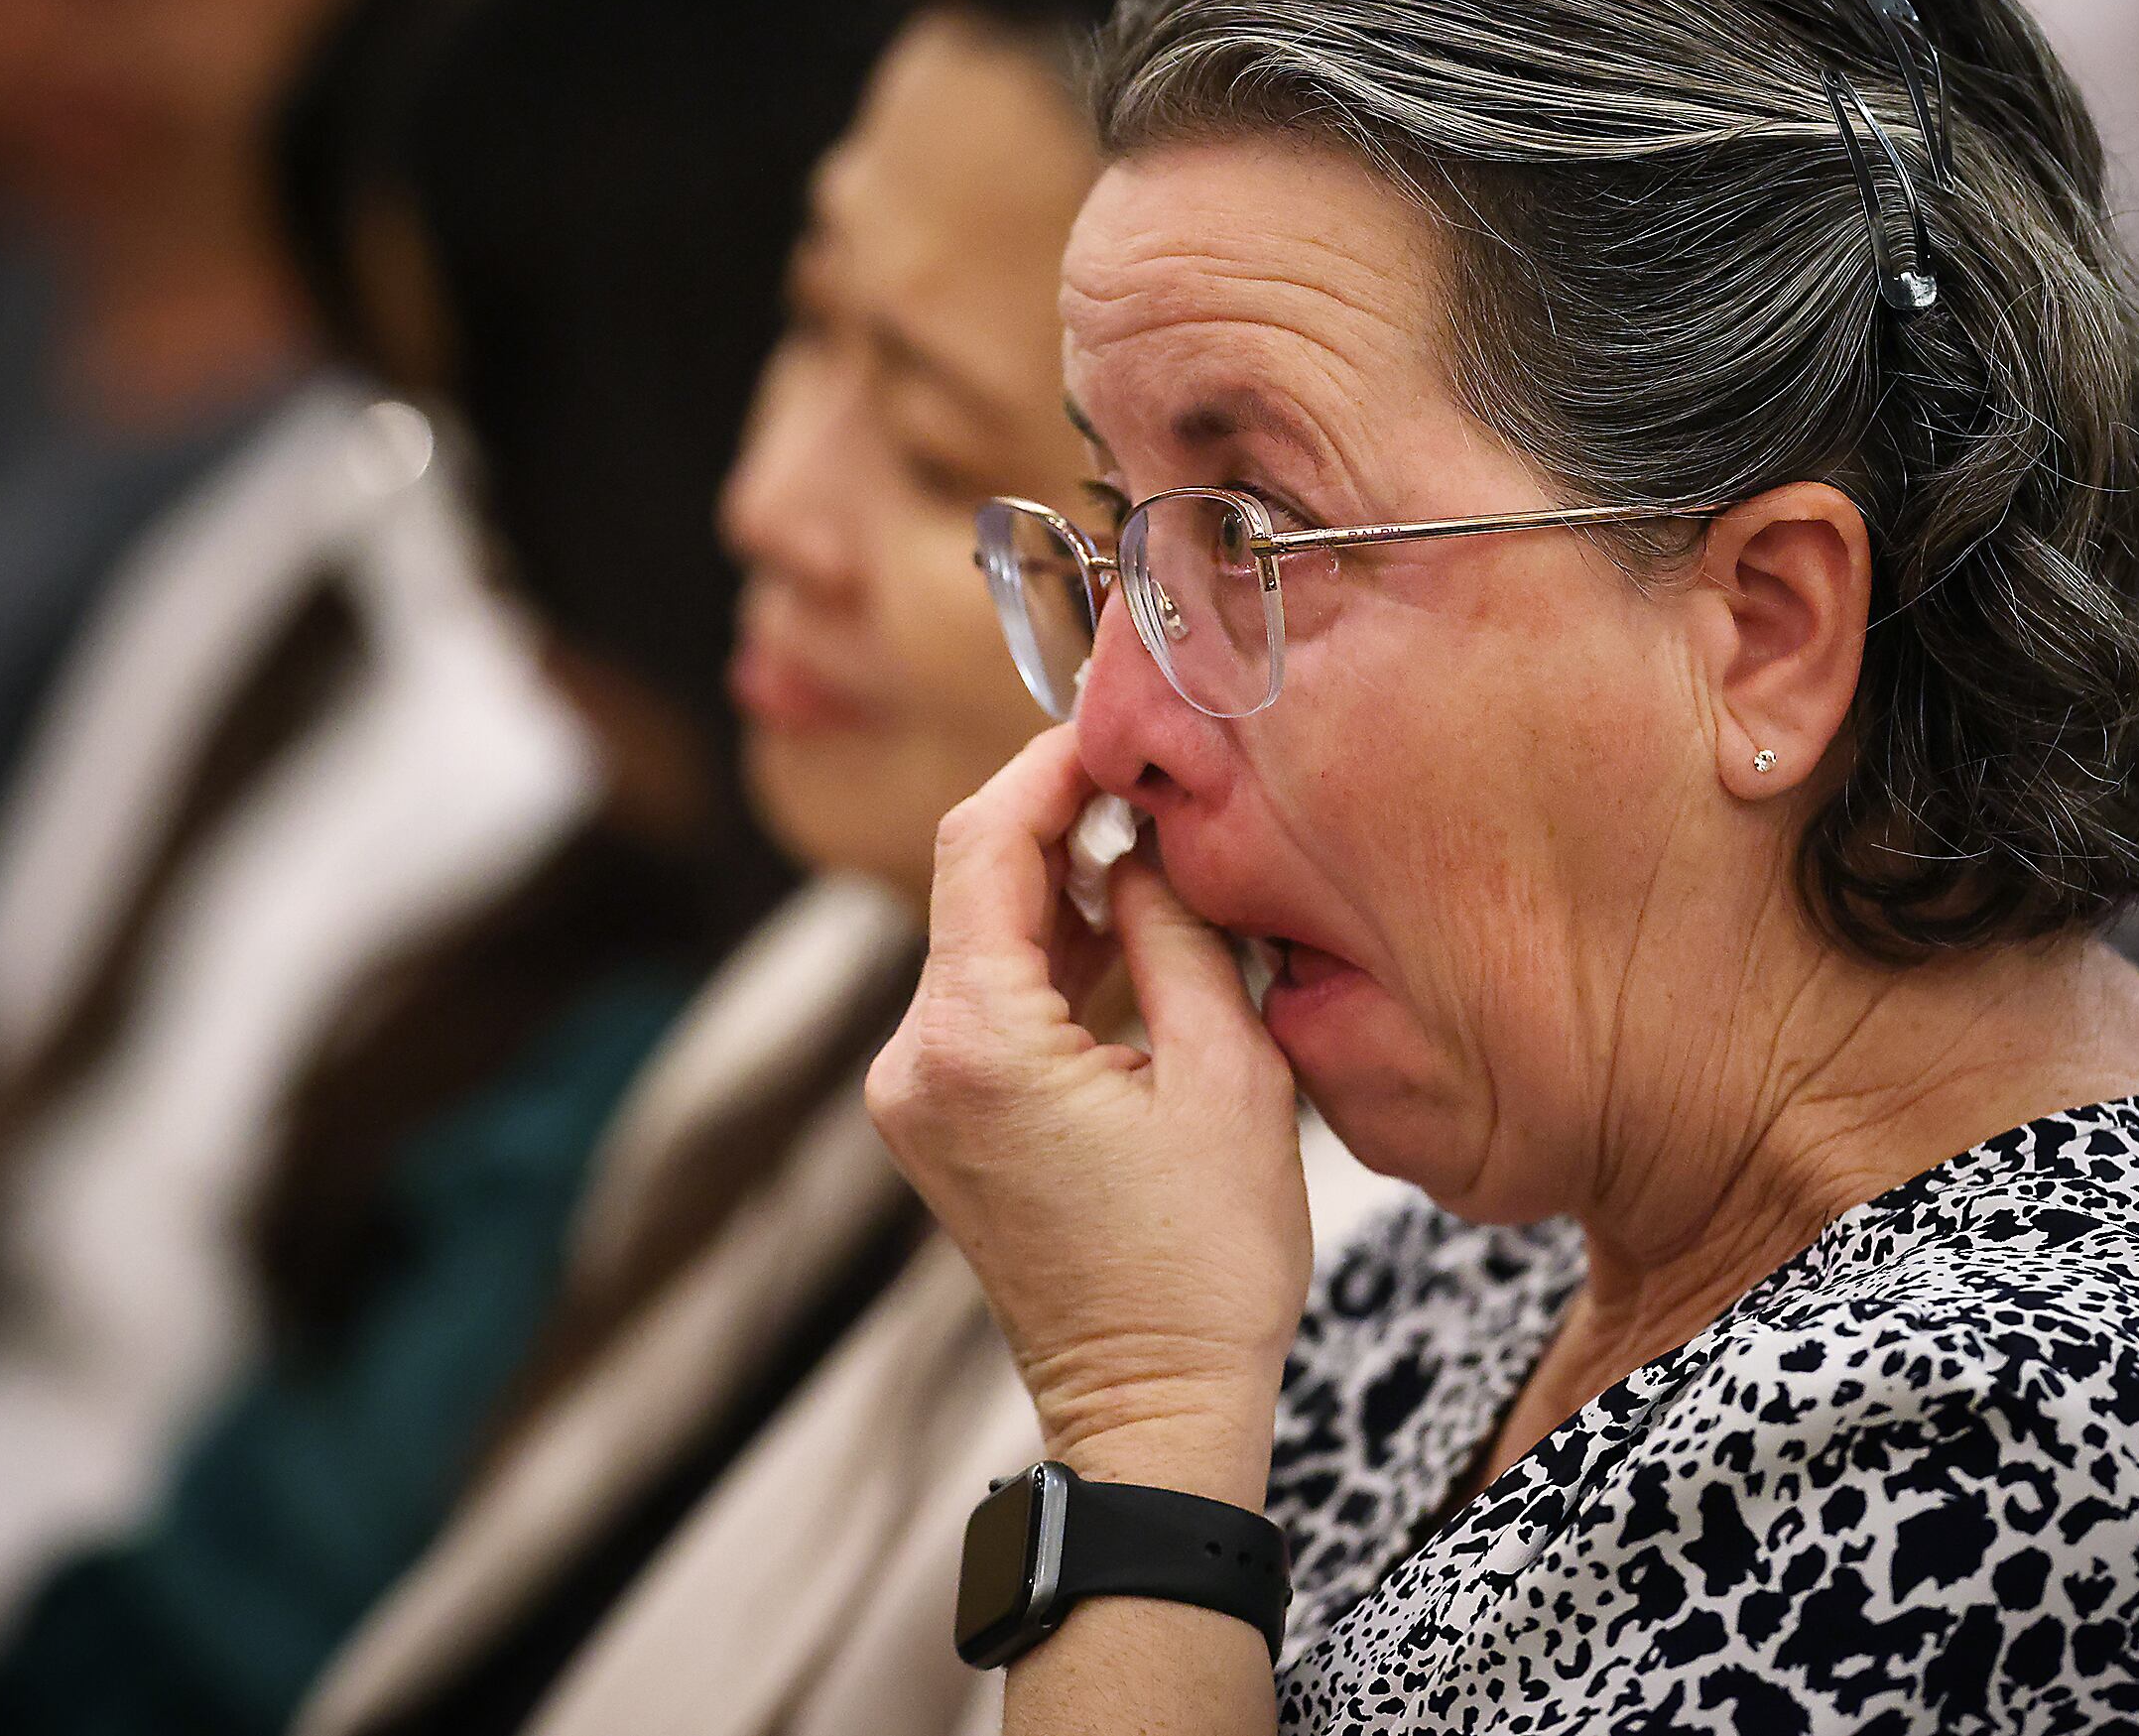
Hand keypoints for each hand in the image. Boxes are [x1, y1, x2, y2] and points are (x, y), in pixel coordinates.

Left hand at [867, 727, 1311, 1505]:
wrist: (1151, 1410)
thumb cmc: (1203, 1266)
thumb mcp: (1226, 1076)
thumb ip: (1177, 933)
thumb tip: (1148, 841)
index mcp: (972, 1039)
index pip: (983, 842)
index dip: (1049, 767)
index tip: (1120, 727)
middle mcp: (914, 1059)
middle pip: (973, 883)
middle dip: (1064, 824)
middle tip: (1160, 781)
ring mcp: (913, 1095)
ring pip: (981, 939)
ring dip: (1066, 894)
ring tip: (1169, 862)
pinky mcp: (935, 1121)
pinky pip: (984, 1000)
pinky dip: (1051, 961)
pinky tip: (1133, 944)